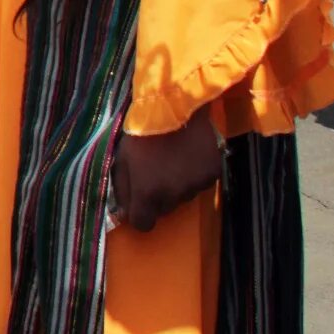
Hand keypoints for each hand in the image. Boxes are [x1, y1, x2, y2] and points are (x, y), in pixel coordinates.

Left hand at [107, 111, 220, 232]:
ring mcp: (196, 186)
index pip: (143, 225)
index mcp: (148, 194)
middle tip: (155, 174)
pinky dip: (194, 175)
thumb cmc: (141, 133)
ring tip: (172, 161)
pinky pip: (201, 184)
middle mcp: (174, 196)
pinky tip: (189, 156)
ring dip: (177, 187)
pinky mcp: (213, 175)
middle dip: (158, 198)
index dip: (140, 215)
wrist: (175, 108)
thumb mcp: (121, 160)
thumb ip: (121, 189)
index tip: (139, 203)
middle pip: (164, 210)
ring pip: (183, 197)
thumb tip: (123, 213)